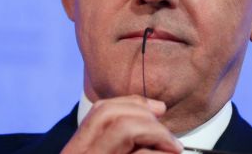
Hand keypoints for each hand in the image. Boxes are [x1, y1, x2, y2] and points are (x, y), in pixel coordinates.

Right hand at [60, 95, 183, 153]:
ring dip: (154, 131)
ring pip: (121, 127)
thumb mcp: (118, 148)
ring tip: (173, 147)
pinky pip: (137, 153)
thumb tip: (157, 108)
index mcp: (80, 150)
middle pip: (107, 112)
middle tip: (168, 136)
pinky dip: (157, 152)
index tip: (159, 109)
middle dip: (142, 113)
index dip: (132, 103)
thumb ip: (129, 137)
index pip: (101, 110)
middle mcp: (78, 153)